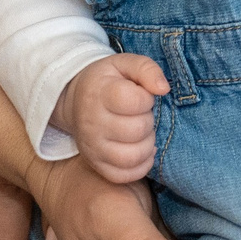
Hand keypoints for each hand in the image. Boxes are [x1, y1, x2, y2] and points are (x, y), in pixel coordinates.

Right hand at [62, 53, 169, 181]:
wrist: (76, 100)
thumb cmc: (108, 81)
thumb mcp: (124, 64)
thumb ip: (147, 69)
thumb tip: (164, 88)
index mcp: (99, 93)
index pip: (135, 101)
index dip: (147, 98)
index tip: (141, 96)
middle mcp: (92, 123)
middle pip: (137, 130)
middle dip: (148, 121)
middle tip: (141, 114)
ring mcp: (92, 147)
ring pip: (132, 156)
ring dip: (147, 144)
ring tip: (142, 132)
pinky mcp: (96, 165)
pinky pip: (124, 175)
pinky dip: (141, 165)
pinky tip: (141, 149)